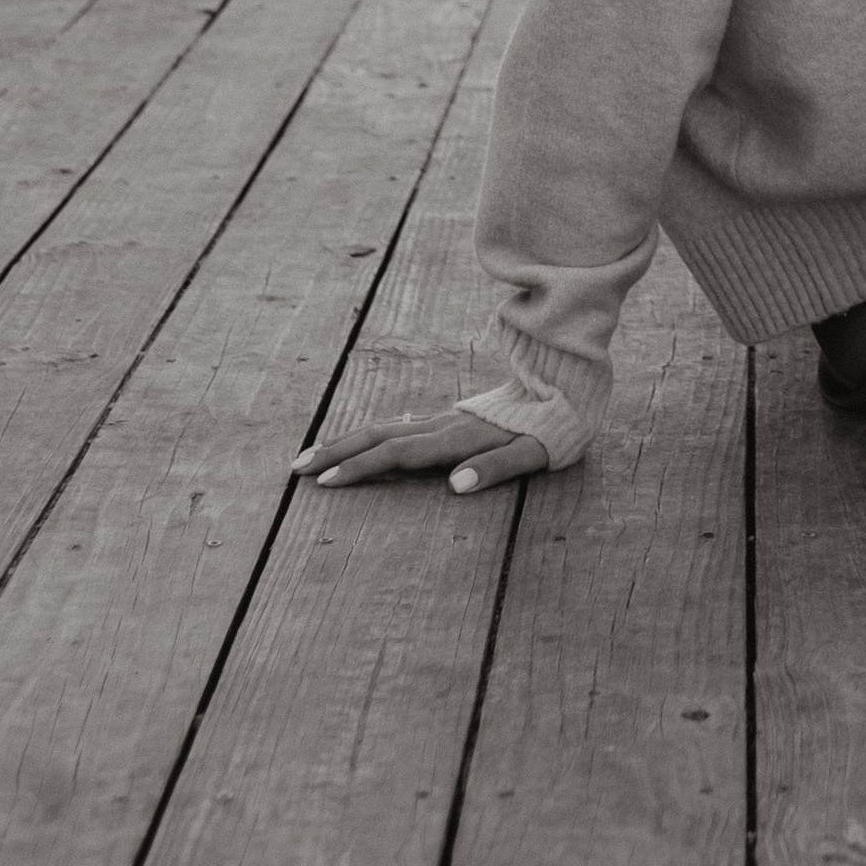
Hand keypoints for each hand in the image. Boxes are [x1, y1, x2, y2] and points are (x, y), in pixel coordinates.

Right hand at [291, 404, 548, 494]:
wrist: (569, 378)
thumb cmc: (556, 424)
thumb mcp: (536, 451)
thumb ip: (496, 468)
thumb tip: (454, 487)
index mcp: (458, 437)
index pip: (398, 454)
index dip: (361, 467)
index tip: (325, 482)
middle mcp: (446, 425)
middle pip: (380, 436)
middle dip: (337, 452)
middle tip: (296, 467)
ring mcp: (448, 418)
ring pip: (388, 428)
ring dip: (350, 441)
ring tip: (317, 455)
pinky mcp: (455, 417)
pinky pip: (405, 427)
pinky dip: (377, 435)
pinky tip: (371, 440)